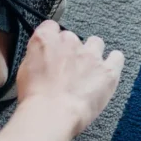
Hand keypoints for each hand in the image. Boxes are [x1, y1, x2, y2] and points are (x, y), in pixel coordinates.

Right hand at [17, 21, 123, 135]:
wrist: (52, 113)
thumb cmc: (35, 98)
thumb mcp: (23, 72)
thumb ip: (36, 58)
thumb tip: (42, 59)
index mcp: (46, 40)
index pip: (51, 27)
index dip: (53, 39)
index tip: (53, 49)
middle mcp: (69, 42)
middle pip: (73, 38)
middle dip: (71, 51)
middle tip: (67, 69)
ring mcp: (91, 55)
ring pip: (96, 43)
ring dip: (92, 53)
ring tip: (88, 70)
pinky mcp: (107, 71)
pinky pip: (117, 57)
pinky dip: (114, 62)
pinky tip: (108, 71)